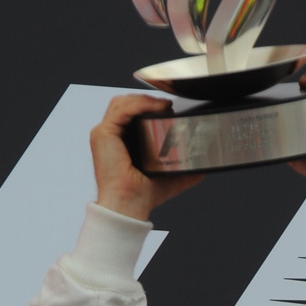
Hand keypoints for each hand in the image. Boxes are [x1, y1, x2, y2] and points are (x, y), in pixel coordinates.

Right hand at [90, 94, 202, 221]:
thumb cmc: (142, 195)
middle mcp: (110, 137)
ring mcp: (104, 134)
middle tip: (168, 105)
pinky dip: (139, 104)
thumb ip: (184, 169)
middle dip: (146, 99)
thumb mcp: (169, 177)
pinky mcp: (103, 134)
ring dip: (144, 99)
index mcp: (120, 143)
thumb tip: (202, 167)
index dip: (147, 106)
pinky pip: (121, 110)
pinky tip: (156, 107)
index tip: (168, 108)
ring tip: (163, 105)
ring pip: (122, 103)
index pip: (129, 113)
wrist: (129, 206)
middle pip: (125, 104)